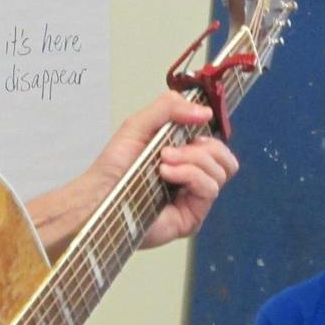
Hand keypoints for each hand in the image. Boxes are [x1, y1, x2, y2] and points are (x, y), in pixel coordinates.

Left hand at [91, 91, 237, 248]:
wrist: (99, 194)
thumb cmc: (114, 166)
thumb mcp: (139, 125)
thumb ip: (169, 108)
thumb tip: (206, 112)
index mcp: (185, 156)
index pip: (216, 143)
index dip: (209, 132)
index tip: (194, 123)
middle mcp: (193, 177)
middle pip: (225, 158)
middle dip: (204, 148)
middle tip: (170, 149)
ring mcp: (194, 198)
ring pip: (220, 172)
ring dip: (193, 160)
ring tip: (163, 162)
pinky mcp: (192, 216)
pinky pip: (209, 189)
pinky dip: (190, 175)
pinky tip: (166, 174)